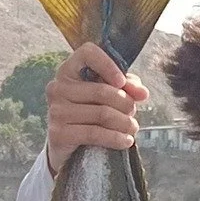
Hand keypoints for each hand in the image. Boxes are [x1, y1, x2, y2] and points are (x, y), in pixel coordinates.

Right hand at [45, 42, 148, 173]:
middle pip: (102, 91)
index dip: (108, 64)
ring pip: (102, 114)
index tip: (122, 82)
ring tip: (132, 128)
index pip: (87, 53)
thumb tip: (143, 93)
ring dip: (124, 123)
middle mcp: (58, 87)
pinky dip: (115, 138)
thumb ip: (125, 87)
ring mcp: (56, 111)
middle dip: (125, 103)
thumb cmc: (87, 113)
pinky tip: (126, 141)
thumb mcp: (107, 94)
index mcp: (68, 70)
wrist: (66, 147)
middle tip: (133, 112)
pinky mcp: (58, 134)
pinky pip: (95, 134)